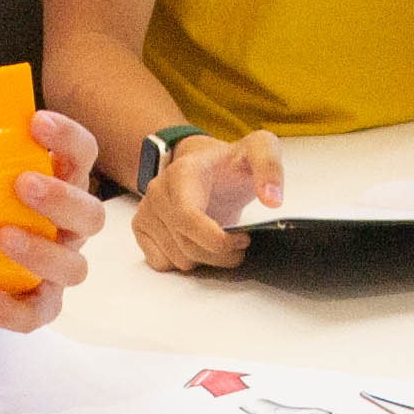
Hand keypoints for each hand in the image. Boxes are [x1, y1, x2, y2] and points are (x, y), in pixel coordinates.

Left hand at [0, 111, 106, 334]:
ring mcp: (55, 266)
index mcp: (58, 180)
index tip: (35, 121)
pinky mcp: (34, 301)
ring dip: (42, 251)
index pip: (82, 153)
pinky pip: (38, 313)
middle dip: (60, 197)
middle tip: (21, 182)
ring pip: (74, 267)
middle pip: (91, 214)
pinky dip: (12, 308)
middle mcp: (66, 224)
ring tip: (2, 237)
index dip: (67, 137)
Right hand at [133, 129, 286, 272]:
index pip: (188, 218)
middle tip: (241, 243)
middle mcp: (157, 191)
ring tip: (222, 241)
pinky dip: (186, 261)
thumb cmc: (230, 163)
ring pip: (177, 259)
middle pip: (186, 246)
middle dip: (221, 255)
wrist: (206, 165)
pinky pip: (162, 263)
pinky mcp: (141, 228)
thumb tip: (272, 200)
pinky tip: (200, 244)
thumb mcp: (259, 150)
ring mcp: (146, 210)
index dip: (217, 240)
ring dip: (207, 260)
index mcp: (182, 173)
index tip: (243, 239)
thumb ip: (270, 168)